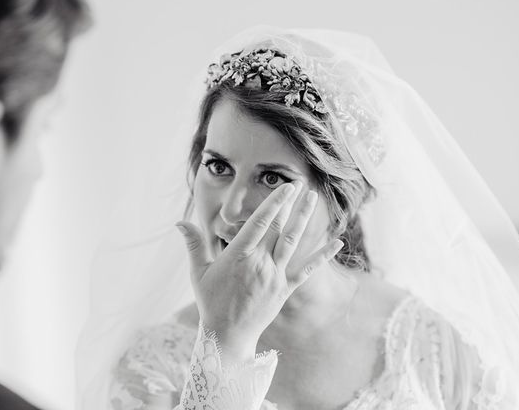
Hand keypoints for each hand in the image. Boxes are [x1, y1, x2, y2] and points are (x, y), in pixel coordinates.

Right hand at [176, 182, 342, 364]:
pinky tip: (338, 242)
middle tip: (299, 183)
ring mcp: (275, 276)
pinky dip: (322, 255)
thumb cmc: (211, 302)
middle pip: (278, 228)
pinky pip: (307, 270)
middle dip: (290, 204)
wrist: (228, 335)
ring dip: (304, 218)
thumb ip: (193, 245)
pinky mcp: (285, 289)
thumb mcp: (198, 273)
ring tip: (312, 198)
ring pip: (293, 241)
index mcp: (239, 256)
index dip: (274, 203)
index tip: (285, 187)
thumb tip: (180, 222)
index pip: (260, 223)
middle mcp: (260, 263)